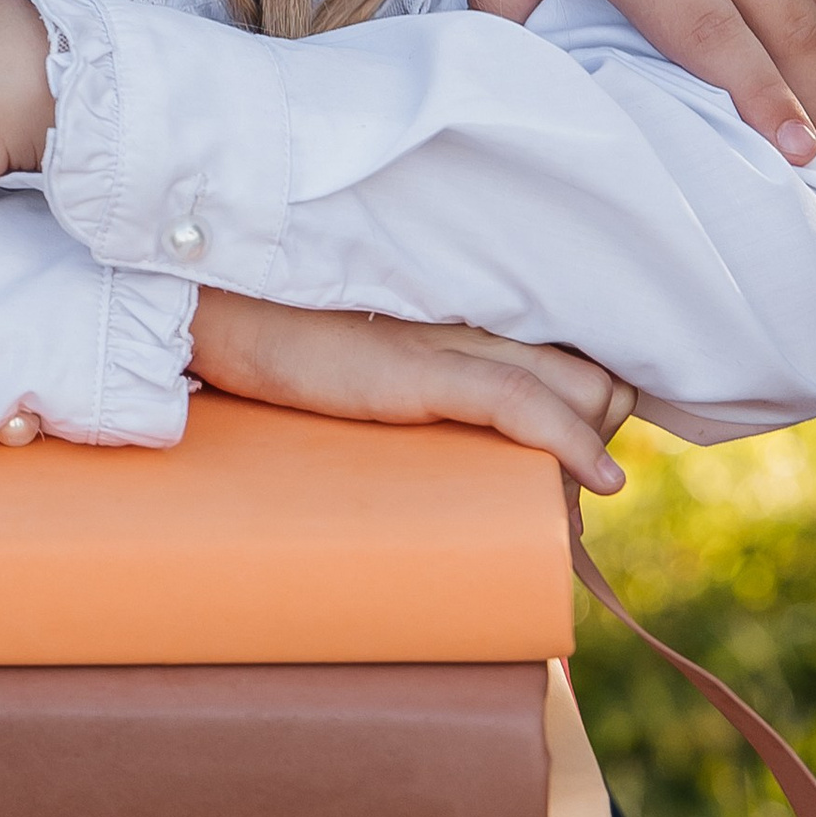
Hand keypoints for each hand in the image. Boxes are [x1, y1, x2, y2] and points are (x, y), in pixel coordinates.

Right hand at [186, 282, 633, 492]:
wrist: (214, 312)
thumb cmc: (280, 349)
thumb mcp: (369, 372)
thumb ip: (411, 389)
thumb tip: (440, 470)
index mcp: (465, 321)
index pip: (577, 361)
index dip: (592, 416)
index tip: (581, 471)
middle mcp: (474, 322)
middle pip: (597, 377)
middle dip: (601, 439)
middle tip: (561, 495)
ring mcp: (451, 344)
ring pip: (580, 388)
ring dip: (590, 453)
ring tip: (562, 505)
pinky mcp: (420, 369)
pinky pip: (520, 400)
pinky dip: (571, 441)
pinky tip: (598, 480)